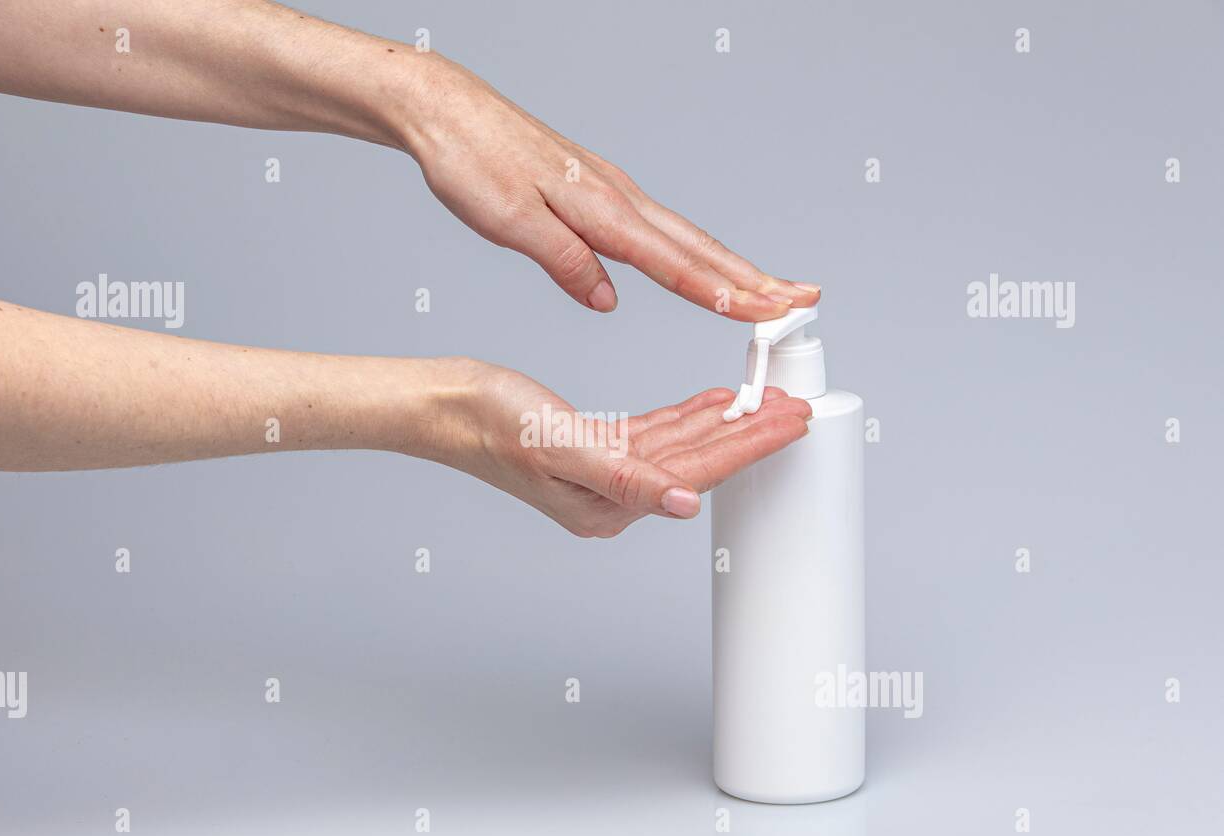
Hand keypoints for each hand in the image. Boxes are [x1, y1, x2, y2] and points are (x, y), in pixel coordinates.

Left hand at [400, 55, 820, 320]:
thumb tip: (607, 300)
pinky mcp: (595, 189)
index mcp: (600, 208)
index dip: (722, 293)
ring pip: (684, 236)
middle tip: (800, 302)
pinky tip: (695, 265)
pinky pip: (657, 228)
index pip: (674, 262)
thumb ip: (564, 261)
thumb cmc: (471, 160)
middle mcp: (616, 196)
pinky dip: (690, 251)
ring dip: (731, 266)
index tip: (764, 314)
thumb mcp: (510, 221)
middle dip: (752, 279)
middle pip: (698, 247)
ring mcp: (610, 190)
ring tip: (768, 290)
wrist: (445, 110)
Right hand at [426, 359, 810, 536]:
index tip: (791, 423)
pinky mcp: (596, 448)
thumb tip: (684, 504)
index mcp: (608, 505)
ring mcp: (605, 473)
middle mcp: (612, 496)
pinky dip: (688, 417)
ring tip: (767, 402)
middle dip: (751, 434)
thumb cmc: (492, 425)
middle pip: (699, 462)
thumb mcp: (563, 447)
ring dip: (726, 424)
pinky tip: (712, 403)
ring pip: (682, 446)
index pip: (697, 474)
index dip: (749, 446)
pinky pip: (656, 433)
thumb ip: (626, 478)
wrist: (448, 407)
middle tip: (798, 409)